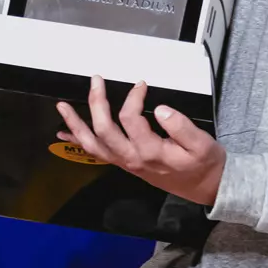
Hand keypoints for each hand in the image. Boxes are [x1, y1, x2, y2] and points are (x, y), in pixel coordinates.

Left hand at [57, 76, 225, 204]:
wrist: (204, 186)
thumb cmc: (204, 163)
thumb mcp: (202, 144)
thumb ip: (181, 126)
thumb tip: (161, 109)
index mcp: (151, 151)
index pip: (131, 118)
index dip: (133, 97)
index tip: (141, 84)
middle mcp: (133, 158)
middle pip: (104, 130)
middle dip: (96, 103)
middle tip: (95, 81)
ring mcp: (126, 162)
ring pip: (93, 145)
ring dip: (76, 125)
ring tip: (62, 107)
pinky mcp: (125, 163)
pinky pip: (96, 153)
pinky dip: (79, 142)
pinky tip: (65, 134)